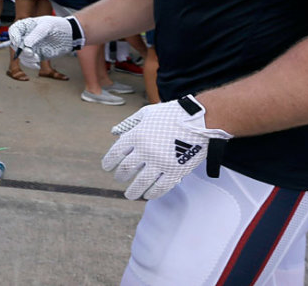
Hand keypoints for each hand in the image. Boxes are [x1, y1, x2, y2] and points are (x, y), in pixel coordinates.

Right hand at [8, 15, 84, 64]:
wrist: (71, 35)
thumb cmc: (59, 26)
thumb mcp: (47, 26)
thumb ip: (36, 35)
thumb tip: (26, 45)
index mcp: (27, 26)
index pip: (14, 31)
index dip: (13, 37)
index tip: (18, 43)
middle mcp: (27, 36)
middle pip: (15, 45)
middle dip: (20, 51)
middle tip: (30, 53)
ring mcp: (31, 46)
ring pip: (22, 55)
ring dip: (26, 59)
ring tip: (36, 58)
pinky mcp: (37, 54)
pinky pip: (29, 61)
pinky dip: (31, 64)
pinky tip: (37, 64)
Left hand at [101, 95, 233, 199]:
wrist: (200, 120)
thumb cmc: (172, 114)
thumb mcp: (147, 113)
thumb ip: (130, 123)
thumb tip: (114, 132)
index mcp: (136, 135)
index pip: (116, 153)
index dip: (109, 162)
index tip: (107, 168)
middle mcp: (145, 150)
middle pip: (126, 169)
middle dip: (120, 176)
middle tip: (119, 178)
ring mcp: (160, 162)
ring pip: (140, 183)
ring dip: (132, 191)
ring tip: (129, 195)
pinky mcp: (175, 172)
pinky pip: (160, 187)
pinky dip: (152, 193)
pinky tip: (148, 195)